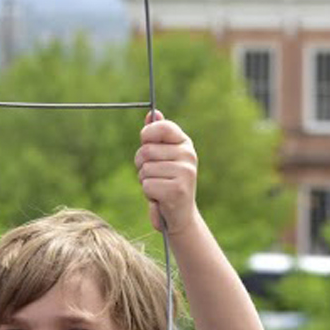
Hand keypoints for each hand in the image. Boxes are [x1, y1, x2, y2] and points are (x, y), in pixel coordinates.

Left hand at [135, 113, 197, 234]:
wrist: (180, 215)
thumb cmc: (167, 182)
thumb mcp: (163, 156)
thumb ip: (157, 135)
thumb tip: (153, 113)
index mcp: (185, 143)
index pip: (161, 128)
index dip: (147, 135)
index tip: (146, 144)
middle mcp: (189, 155)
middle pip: (146, 150)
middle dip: (141, 164)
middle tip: (153, 174)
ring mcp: (185, 172)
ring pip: (145, 169)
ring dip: (145, 180)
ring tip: (159, 186)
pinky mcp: (178, 190)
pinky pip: (147, 185)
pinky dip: (148, 193)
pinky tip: (160, 198)